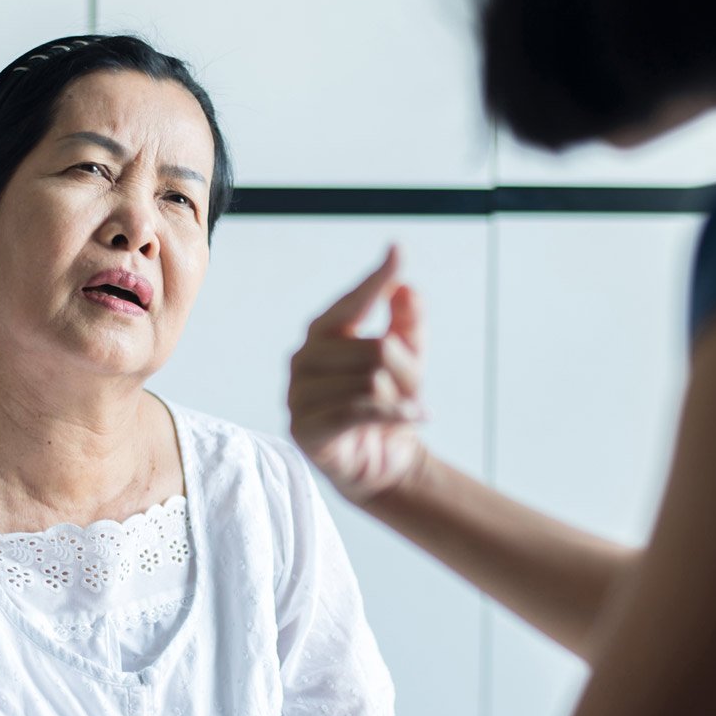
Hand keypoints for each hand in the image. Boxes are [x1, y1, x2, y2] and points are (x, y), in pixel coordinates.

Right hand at [288, 246, 427, 504]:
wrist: (381, 463)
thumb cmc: (388, 404)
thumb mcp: (408, 358)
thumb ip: (407, 320)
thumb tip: (406, 286)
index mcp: (322, 334)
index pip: (352, 302)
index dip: (376, 279)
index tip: (397, 252)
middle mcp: (303, 359)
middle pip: (377, 349)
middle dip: (409, 370)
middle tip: (416, 391)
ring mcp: (299, 394)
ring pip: (372, 380)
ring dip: (403, 397)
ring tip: (406, 410)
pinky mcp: (306, 428)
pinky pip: (361, 409)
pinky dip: (397, 413)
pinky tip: (416, 416)